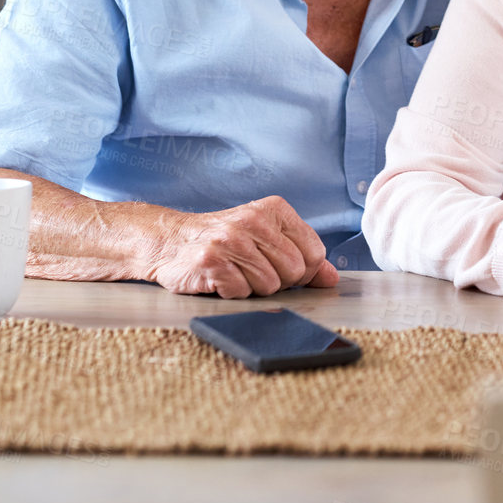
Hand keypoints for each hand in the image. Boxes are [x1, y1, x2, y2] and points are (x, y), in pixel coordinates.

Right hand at [147, 195, 338, 297]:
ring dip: (253, 288)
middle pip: (294, 271)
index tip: (280, 266)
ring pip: (270, 285)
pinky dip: (231, 293)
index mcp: (274, 209)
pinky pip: (242, 293)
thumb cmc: (225, 241)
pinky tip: (219, 278)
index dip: (302, 270)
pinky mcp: (210, 261)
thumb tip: (332, 278)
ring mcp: (231, 240)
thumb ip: (303, 257)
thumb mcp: (267, 239)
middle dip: (278, 281)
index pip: (315, 252)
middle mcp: (253, 220)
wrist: (170, 241)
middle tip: (252, 269)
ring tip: (235, 271)